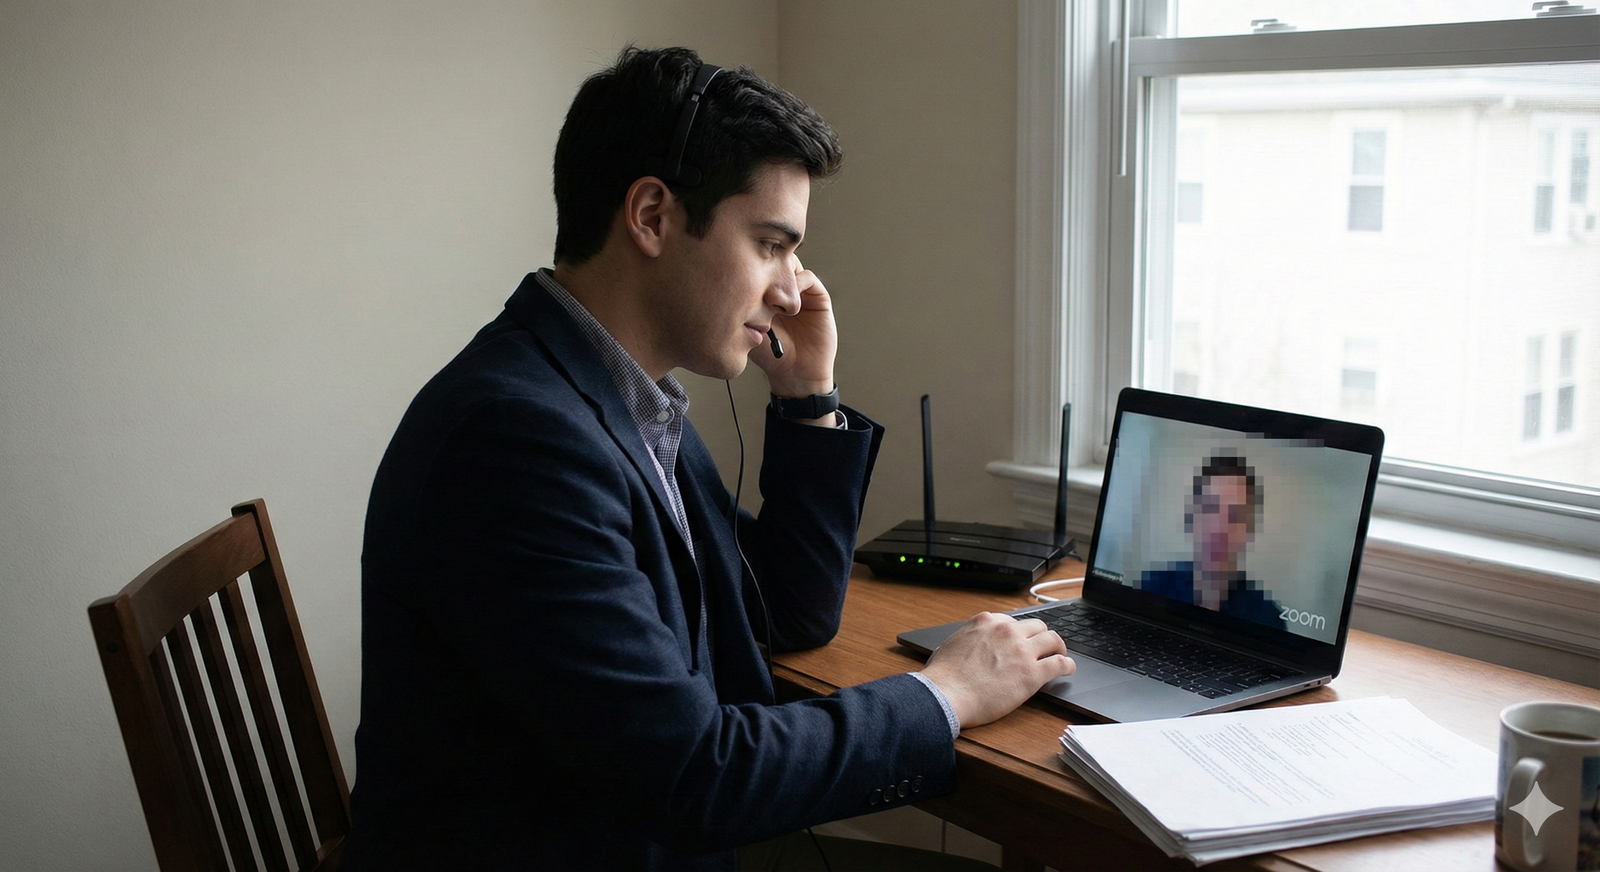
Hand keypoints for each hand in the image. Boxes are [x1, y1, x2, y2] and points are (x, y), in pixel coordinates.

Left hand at [751, 262, 836, 400]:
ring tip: (770, 292)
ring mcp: (801, 292)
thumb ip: (741, 306)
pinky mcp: (818, 298)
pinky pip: (808, 278)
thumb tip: (729, 283)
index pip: (759, 265)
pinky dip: (797, 283)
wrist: (794, 373)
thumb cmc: (770, 355)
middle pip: (775, 260)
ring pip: (792, 265)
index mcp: (765, 293)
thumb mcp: (747, 328)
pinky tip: (786, 301)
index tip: (740, 270)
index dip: (750, 263)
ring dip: (781, 272)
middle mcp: (784, 289)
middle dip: (765, 263)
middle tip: (755, 274)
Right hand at [920, 613, 1075, 728]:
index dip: (1020, 633)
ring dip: (1058, 647)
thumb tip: (970, 647)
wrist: (944, 694)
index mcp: (987, 622)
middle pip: (1037, 626)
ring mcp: (1021, 650)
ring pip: (1053, 639)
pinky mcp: (1032, 673)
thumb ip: (969, 640)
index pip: (1013, 621)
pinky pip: (1060, 663)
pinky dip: (1068, 665)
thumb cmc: (943, 676)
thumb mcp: (952, 643)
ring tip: (1061, 655)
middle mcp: (1007, 631)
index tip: (1022, 641)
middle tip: (1044, 647)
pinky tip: (1068, 669)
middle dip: (1041, 637)